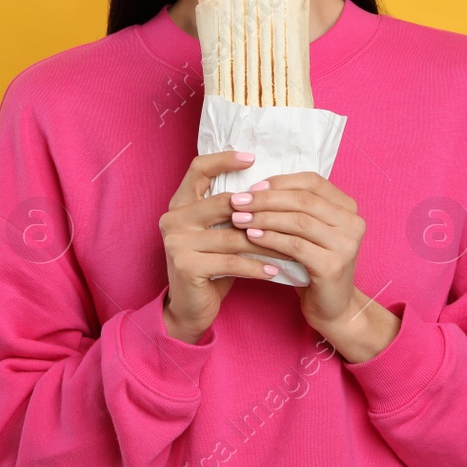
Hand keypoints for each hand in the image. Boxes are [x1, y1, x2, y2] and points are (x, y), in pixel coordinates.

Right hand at [159, 150, 280, 343]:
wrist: (190, 308)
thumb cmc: (211, 266)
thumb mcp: (219, 234)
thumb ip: (231, 212)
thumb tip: (270, 188)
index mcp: (179, 203)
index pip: (198, 168)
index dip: (224, 159)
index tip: (252, 158)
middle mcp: (173, 218)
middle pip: (224, 202)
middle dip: (261, 211)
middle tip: (291, 215)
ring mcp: (176, 241)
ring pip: (233, 235)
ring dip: (267, 243)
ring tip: (292, 248)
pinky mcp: (185, 265)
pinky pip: (230, 261)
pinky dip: (256, 266)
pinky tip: (274, 270)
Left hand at [228, 172, 395, 359]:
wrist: (333, 307)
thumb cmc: (315, 265)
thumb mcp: (309, 232)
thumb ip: (294, 209)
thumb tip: (255, 188)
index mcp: (348, 208)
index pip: (312, 181)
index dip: (280, 182)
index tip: (252, 187)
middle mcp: (353, 223)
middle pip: (303, 200)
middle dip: (266, 199)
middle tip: (237, 201)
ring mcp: (346, 244)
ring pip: (298, 221)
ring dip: (264, 218)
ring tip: (239, 219)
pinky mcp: (333, 266)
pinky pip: (295, 246)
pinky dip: (270, 239)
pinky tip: (251, 237)